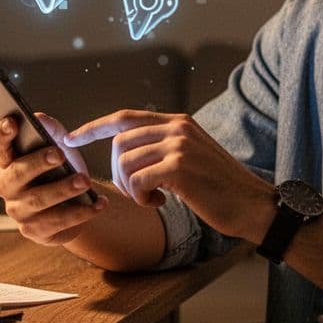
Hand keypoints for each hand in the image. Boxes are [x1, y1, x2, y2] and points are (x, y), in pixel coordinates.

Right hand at [0, 113, 106, 245]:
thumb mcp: (58, 147)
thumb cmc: (60, 170)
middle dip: (37, 163)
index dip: (0, 134)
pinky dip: (81, 212)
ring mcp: (19, 212)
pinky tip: (99, 203)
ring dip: (62, 190)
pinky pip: (58, 222)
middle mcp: (7, 187)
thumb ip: (50, 131)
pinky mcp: (36, 231)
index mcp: (7, 162)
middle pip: (16, 174)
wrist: (74, 205)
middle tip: (59, 154)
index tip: (12, 122)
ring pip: (38, 200)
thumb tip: (39, 117)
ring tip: (85, 181)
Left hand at [66, 110, 274, 240]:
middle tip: (136, 192)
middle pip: (120, 142)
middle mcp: (177, 127)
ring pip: (125, 162)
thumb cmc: (220, 189)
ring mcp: (179, 145)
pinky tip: (160, 203)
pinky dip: (141, 198)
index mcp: (178, 122)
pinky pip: (137, 181)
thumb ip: (163, 147)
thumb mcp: (191, 157)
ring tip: (152, 198)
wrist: (252, 205)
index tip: (70, 137)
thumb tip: (126, 152)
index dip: (94, 127)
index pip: (125, 117)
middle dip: (118, 171)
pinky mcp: (179, 167)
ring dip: (130, 188)